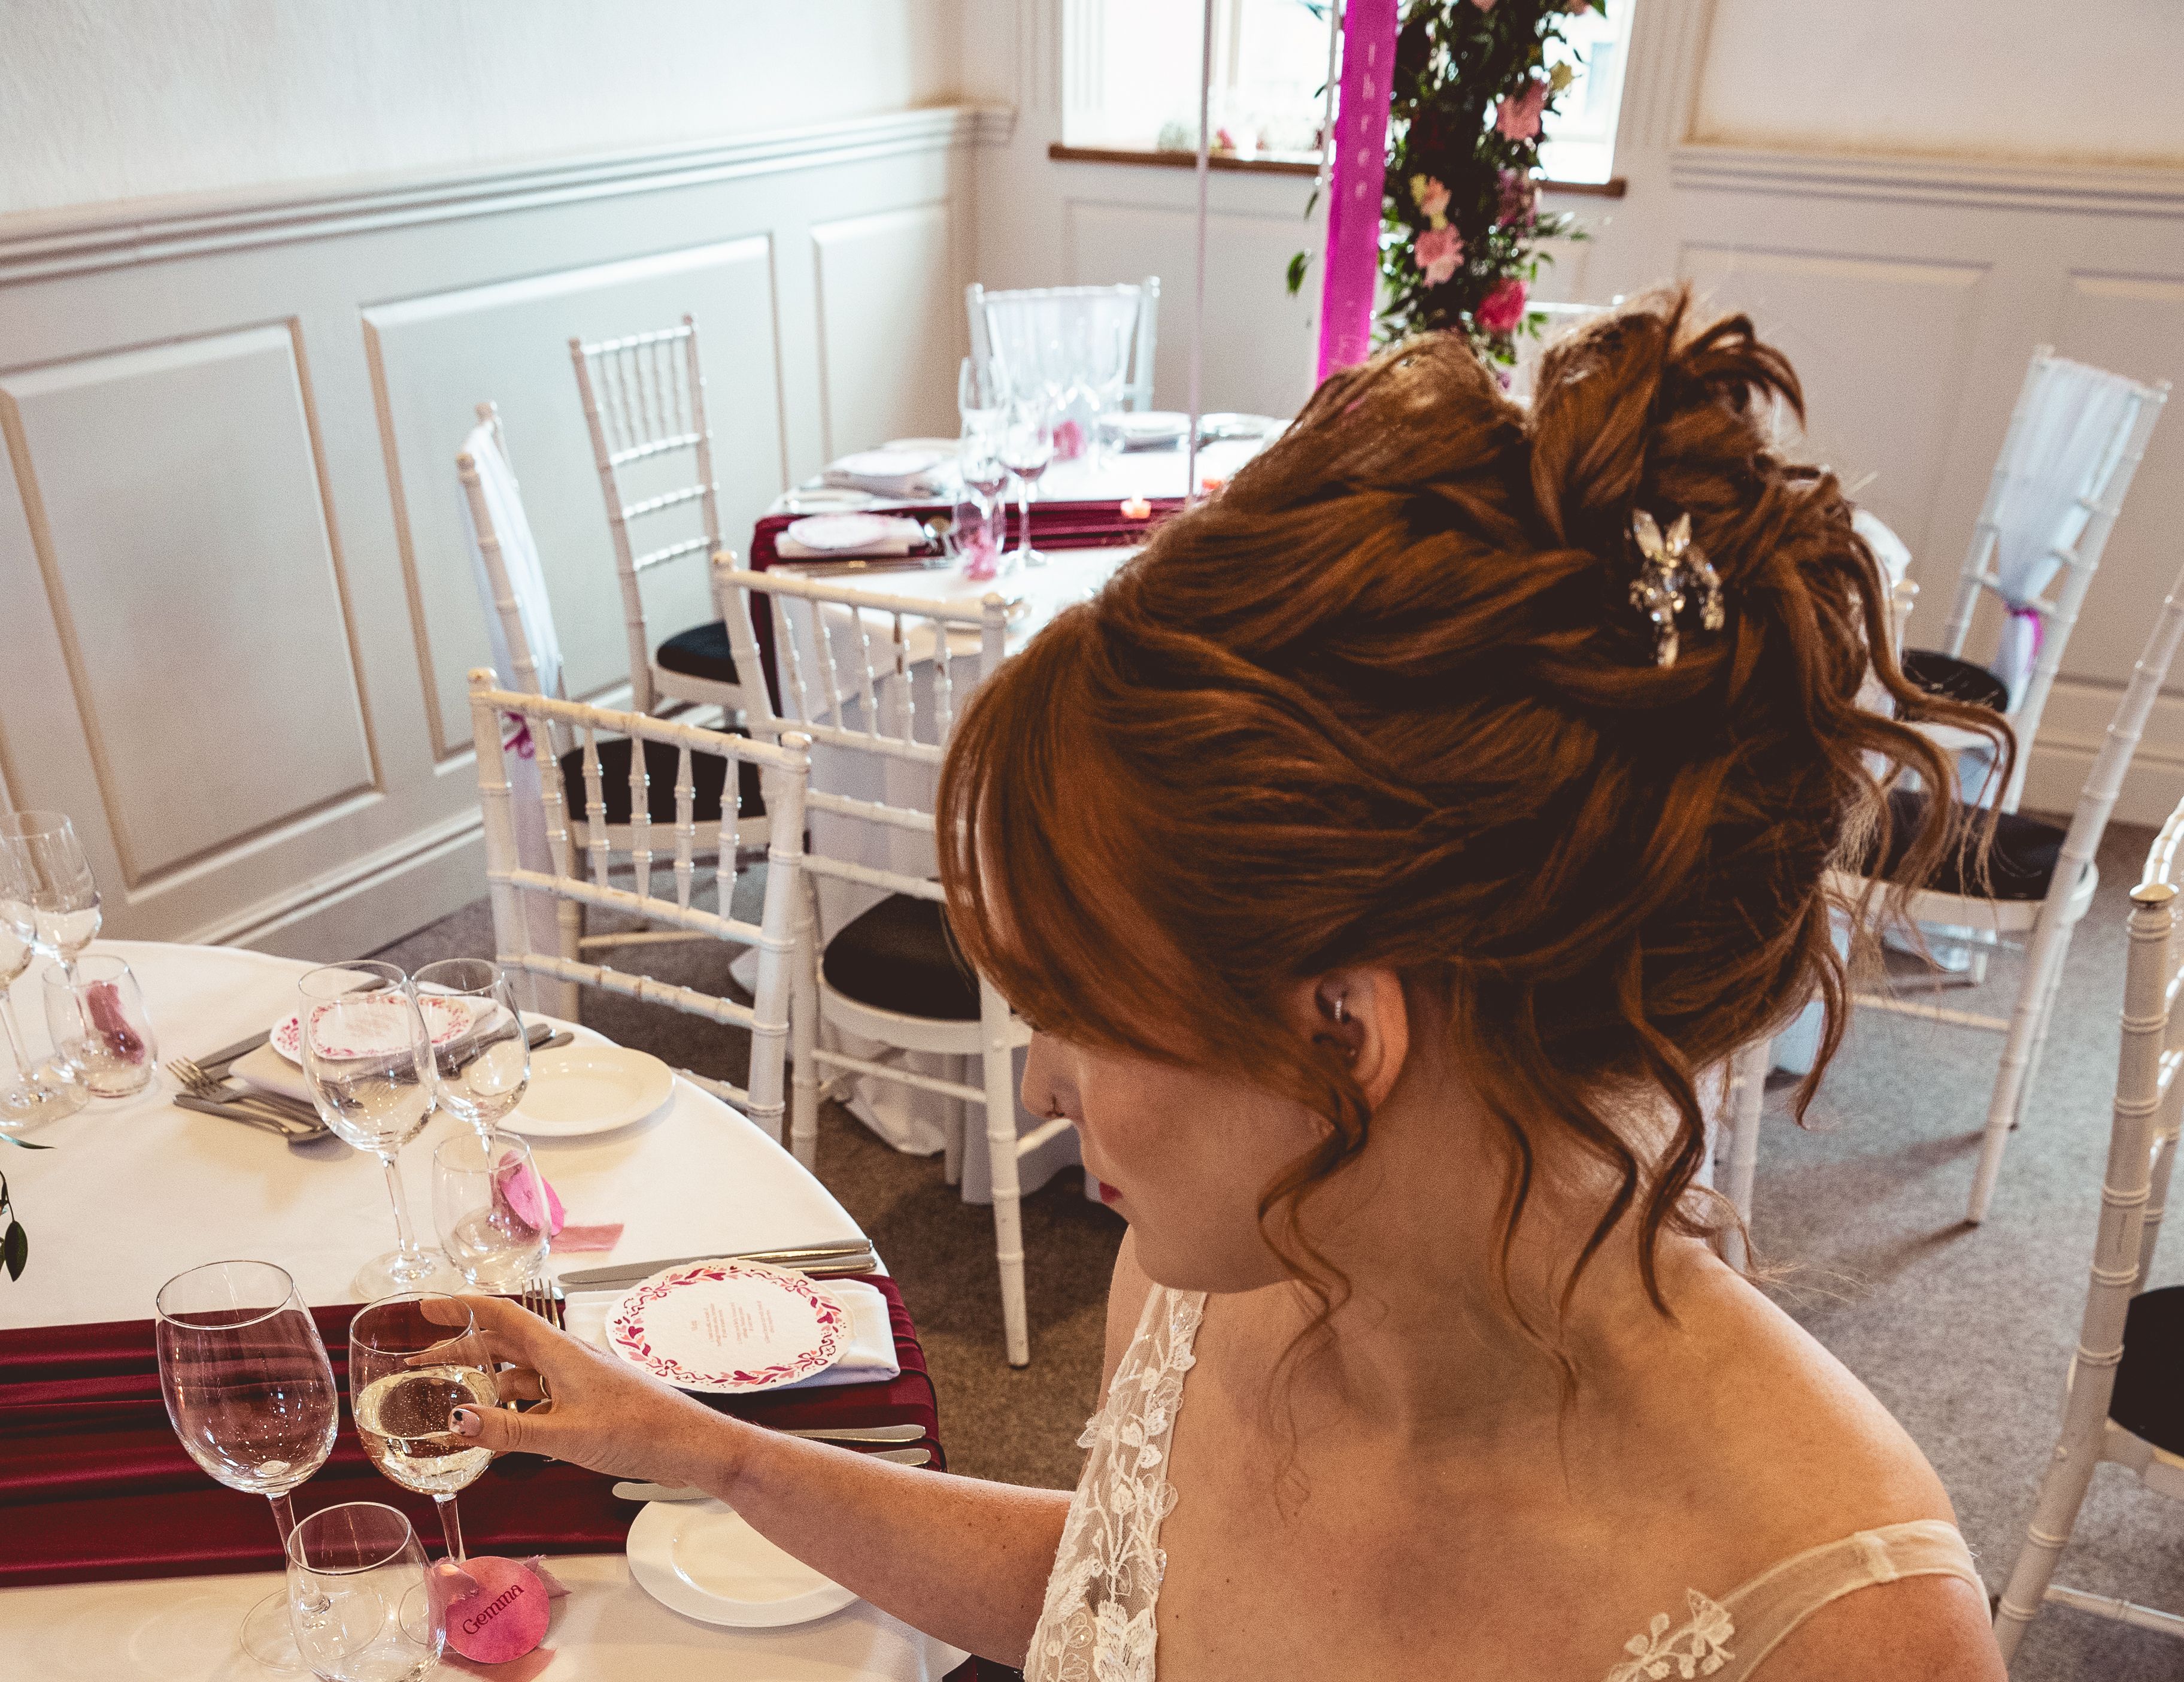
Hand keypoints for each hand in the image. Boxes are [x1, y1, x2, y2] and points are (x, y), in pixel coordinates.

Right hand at [422, 1292, 735, 1487]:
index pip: (503, 1316)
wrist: (686, 1443)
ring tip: (449, 1400)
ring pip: (521, 1373)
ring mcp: (578, 1380)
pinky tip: (497, 1430)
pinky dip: (513, 1408)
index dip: (464, 1308)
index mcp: (560, 1352)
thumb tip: (456, 1422)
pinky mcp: (588, 1403)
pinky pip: (539, 1398)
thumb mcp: (564, 1434)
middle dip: (463, 1349)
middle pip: (505, 1344)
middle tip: (422, 1361)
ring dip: (485, 1383)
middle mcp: (567, 1359)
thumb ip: (510, 1430)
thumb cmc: (636, 1430)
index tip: (429, 1308)